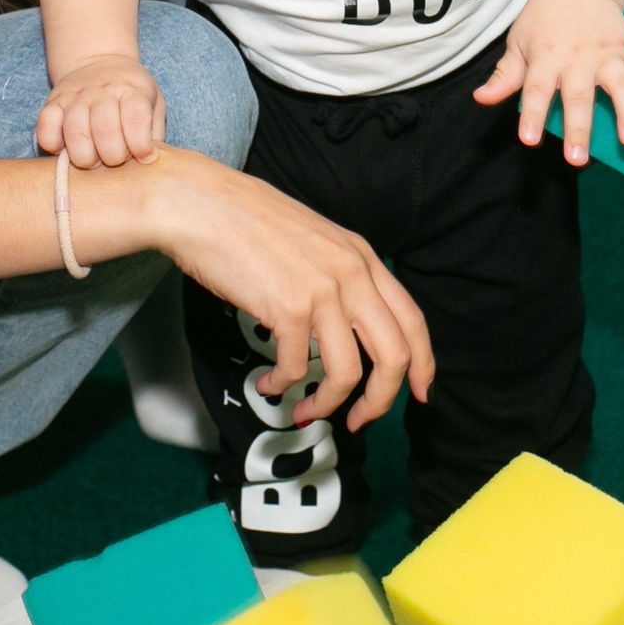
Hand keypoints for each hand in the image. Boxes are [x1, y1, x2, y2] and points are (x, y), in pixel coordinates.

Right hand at [38, 52, 166, 167]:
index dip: (140, 145)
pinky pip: (46, 126)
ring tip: (93, 160)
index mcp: (132, 90)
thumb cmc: (131, 94)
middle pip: (105, 129)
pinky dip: (53, 144)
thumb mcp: (153, 105)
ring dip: (85, 156)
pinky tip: (66, 149)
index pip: (136, 119)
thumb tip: (149, 163)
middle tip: (115, 160)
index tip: (143, 156)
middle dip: (112, 156)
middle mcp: (102, 91)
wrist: (99, 62)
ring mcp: (75, 96)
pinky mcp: (52, 103)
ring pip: (75, 131)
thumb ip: (154, 133)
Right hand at [128, 148, 433, 431]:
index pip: (412, 320)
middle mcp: (352, 273)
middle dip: (381, 400)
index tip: (419, 392)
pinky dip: (282, 384)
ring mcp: (322, 291)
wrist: (200, 205)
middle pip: (394, 356)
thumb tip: (344, 325)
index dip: (423, 364)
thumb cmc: (244, 220)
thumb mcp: (313, 239)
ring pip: (348, 373)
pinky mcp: (288, 308)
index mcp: (361, 256)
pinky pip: (297, 367)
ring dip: (328, 404)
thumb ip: (338, 275)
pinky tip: (269, 382)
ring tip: (305, 411)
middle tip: (362, 420)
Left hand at [475, 0, 623, 166]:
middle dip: (579, 129)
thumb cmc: (543, 19)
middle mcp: (577, 57)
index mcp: (546, 57)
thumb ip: (504, 75)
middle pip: (578, 96)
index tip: (530, 139)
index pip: (537, 89)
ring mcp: (606, 54)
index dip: (533, 115)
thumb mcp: (518, 42)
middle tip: (577, 159)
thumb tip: (481, 99)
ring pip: (620, 86)